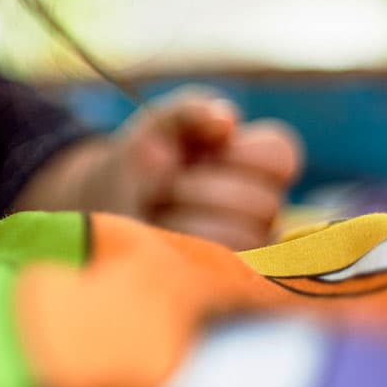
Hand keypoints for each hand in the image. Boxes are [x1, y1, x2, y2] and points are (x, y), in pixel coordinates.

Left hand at [20, 86, 303, 249]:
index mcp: (256, 161)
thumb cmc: (144, 159)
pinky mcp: (228, 277)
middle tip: (166, 183)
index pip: (281, 153)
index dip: (241, 151)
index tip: (208, 149)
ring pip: (245, 236)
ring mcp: (250, 245)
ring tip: (160, 208)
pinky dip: (184, 244)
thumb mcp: (158, 125)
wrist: (105, 204)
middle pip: (262, 201)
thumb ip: (190, 110)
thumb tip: (227, 120)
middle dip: (199, 188)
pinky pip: (224, 266)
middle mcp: (263, 205)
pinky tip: (163, 233)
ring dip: (188, 216)